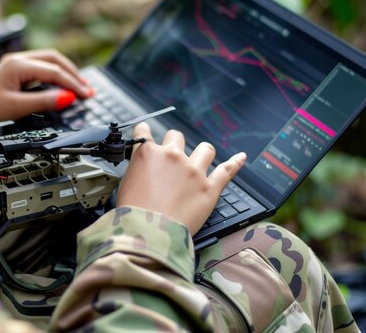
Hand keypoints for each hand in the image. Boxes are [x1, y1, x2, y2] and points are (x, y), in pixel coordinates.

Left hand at [0, 49, 93, 123]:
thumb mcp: (17, 108)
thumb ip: (45, 101)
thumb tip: (68, 97)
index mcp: (18, 65)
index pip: (54, 71)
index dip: (72, 84)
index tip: (85, 95)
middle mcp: (18, 59)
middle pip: (54, 59)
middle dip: (73, 74)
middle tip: (88, 89)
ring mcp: (16, 63)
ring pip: (49, 61)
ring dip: (66, 72)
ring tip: (80, 86)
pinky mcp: (15, 70)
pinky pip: (41, 67)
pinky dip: (56, 74)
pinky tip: (63, 83)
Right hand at [117, 123, 246, 235]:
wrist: (148, 233)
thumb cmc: (133, 213)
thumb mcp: (125, 184)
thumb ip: (137, 170)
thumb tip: (143, 170)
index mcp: (148, 154)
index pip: (144, 133)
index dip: (144, 132)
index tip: (146, 132)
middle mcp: (172, 157)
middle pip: (176, 137)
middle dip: (174, 143)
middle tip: (172, 155)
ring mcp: (193, 171)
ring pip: (204, 149)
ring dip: (202, 152)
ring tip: (201, 158)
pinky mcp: (209, 188)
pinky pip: (227, 170)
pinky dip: (235, 163)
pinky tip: (241, 157)